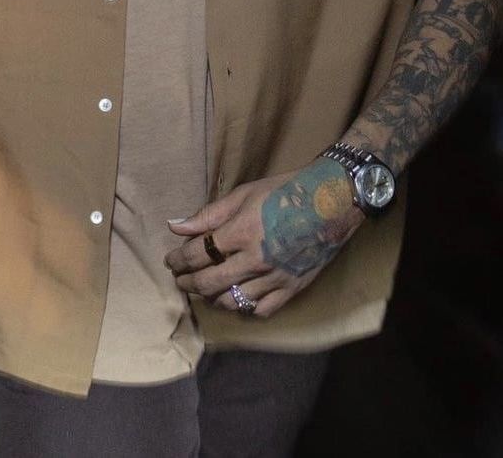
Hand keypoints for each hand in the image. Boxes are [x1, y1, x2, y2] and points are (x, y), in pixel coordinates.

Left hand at [165, 158, 361, 318]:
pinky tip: (237, 297)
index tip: (170, 261)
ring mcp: (275, 278)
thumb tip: (176, 225)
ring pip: (231, 300)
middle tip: (180, 280)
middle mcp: (255, 260)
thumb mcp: (245, 193)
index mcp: (241, 231)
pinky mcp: (292, 289)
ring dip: (211, 297)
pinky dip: (244, 307)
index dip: (178, 259)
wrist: (332, 201)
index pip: (198, 254)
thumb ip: (209, 214)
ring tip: (204, 289)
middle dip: (187, 282)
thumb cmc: (286, 191)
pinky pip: (260, 310)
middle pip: (208, 282)